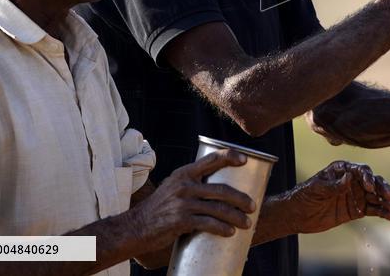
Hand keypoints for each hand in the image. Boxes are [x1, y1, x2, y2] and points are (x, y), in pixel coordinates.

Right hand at [132, 150, 255, 246]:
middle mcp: (185, 185)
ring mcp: (183, 203)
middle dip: (241, 199)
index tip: (245, 159)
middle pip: (222, 189)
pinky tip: (230, 232)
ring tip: (247, 222)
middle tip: (252, 206)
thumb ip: (193, 183)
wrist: (136, 226)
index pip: (211, 159)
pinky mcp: (181, 221)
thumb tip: (219, 188)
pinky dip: (222, 228)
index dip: (230, 156)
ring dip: (236, 216)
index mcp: (184, 173)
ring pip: (218, 208)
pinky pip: (208, 224)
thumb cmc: (159, 207)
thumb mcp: (173, 187)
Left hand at [282, 161, 389, 234]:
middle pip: (372, 182)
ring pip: (376, 197)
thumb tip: (349, 178)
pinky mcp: (356, 210)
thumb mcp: (316, 189)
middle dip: (383, 188)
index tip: (370, 187)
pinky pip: (373, 210)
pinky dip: (383, 212)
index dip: (368, 178)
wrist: (297, 215)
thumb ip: (333, 185)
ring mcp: (356, 195)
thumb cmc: (304, 196)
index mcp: (342, 170)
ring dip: (387, 201)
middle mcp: (352, 181)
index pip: (360, 171)